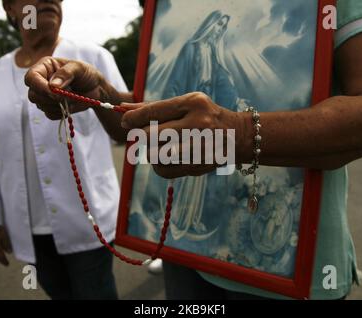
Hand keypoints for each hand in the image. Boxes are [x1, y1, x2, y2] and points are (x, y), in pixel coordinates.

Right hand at [25, 57, 117, 119]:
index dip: (40, 87)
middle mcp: (41, 81)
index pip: (31, 78)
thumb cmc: (86, 73)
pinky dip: (61, 112)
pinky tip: (70, 105)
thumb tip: (53, 86)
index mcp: (44, 67)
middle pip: (33, 95)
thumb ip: (66, 73)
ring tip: (73, 98)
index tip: (55, 93)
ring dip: (59, 105)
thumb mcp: (79, 68)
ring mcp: (45, 95)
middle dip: (51, 98)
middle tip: (69, 95)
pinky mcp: (51, 107)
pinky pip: (50, 114)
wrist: (96, 88)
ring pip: (41, 106)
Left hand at [121, 92, 249, 177]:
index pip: (153, 112)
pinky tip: (167, 158)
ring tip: (161, 145)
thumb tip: (123, 108)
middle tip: (143, 135)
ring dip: (151, 151)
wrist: (238, 136)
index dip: (132, 118)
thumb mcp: (185, 104)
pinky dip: (158, 165)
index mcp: (193, 103)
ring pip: (154, 154)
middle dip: (141, 136)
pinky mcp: (198, 165)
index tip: (125, 121)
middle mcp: (197, 124)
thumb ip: (155, 107)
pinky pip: (163, 170)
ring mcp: (199, 147)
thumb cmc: (204, 116)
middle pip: (150, 135)